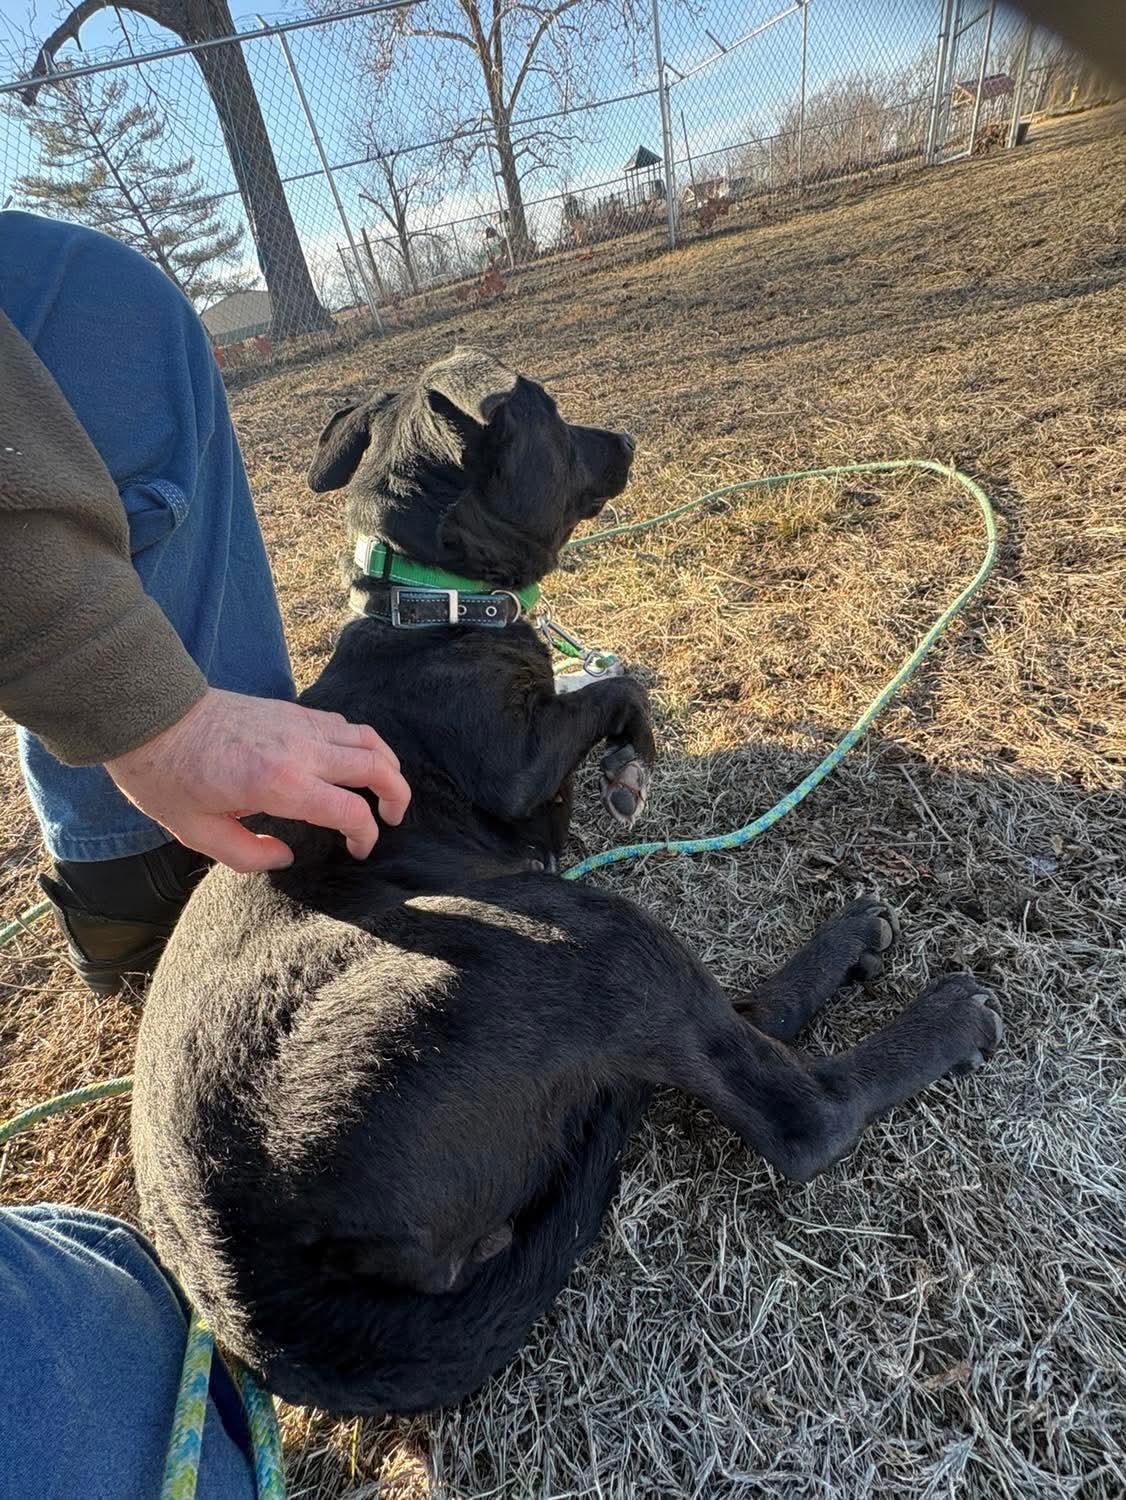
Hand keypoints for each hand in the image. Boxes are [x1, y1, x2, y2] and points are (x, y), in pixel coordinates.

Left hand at [105, 687, 410, 871]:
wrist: (151, 715)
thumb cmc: (167, 777)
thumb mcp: (197, 833)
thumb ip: (249, 854)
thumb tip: (285, 856)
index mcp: (279, 784)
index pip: (350, 810)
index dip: (366, 836)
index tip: (359, 850)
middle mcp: (299, 750)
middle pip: (376, 766)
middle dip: (397, 796)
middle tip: (394, 819)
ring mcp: (298, 724)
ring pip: (367, 738)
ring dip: (387, 764)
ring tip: (385, 788)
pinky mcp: (291, 710)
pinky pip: (343, 724)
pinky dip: (361, 743)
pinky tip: (352, 762)